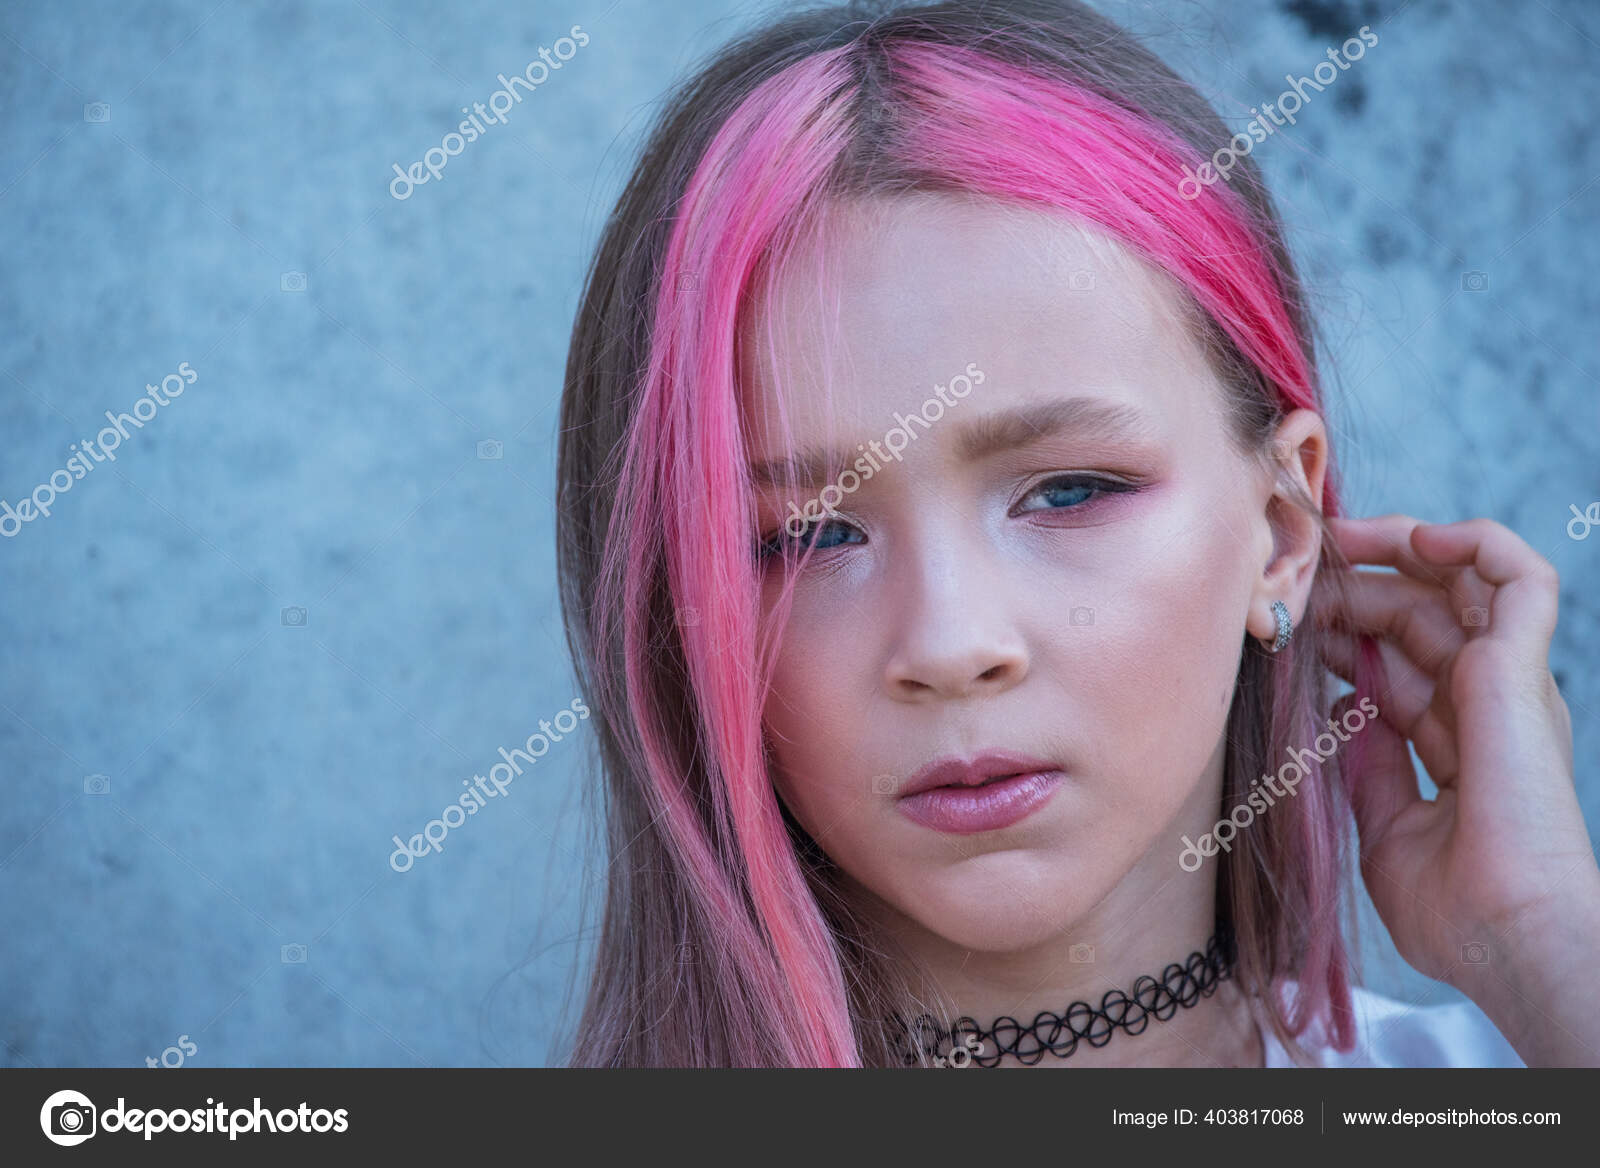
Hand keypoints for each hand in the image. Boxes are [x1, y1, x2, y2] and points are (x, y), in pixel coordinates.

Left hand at [1317, 515, 1599, 1061]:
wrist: (1506, 934)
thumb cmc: (1454, 908)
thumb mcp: (1387, 827)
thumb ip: (1370, 765)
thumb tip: (1347, 713)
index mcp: (1456, 739)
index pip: (1396, 658)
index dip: (1341, 628)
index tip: (1284, 617)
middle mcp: (1486, 703)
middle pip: (1416, 613)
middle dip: (1352, 586)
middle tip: (1291, 576)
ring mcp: (1508, 684)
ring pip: (1460, 583)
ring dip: (1396, 550)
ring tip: (1336, 540)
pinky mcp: (1523, 671)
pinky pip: (1522, 578)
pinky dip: (1475, 541)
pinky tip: (1416, 536)